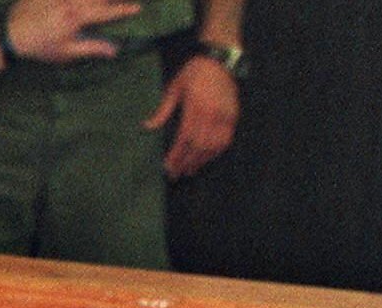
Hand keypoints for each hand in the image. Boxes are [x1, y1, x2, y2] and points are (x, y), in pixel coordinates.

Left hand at [4, 0, 143, 64]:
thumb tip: (116, 50)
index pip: (107, 11)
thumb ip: (92, 48)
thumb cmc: (39, 47)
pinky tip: (84, 3)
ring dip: (97, 0)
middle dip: (112, 1)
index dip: (124, 10)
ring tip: (105, 4)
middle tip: (124, 3)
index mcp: (78, 17)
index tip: (138, 8)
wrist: (9, 34)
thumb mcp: (66, 52)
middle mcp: (71, 0)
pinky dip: (79, 0)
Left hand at [145, 54, 238, 178]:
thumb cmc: (194, 72)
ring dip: (200, 161)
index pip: (185, 137)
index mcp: (195, 106)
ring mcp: (225, 116)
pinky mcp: (233, 116)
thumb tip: (148, 126)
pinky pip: (225, 140)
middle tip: (176, 174)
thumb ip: (163, 110)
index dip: (176, 154)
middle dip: (186, 162)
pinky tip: (206, 159)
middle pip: (198, 146)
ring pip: (213, 146)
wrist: (220, 60)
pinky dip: (215, 152)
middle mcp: (212, 113)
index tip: (168, 166)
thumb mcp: (175, 87)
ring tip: (189, 170)